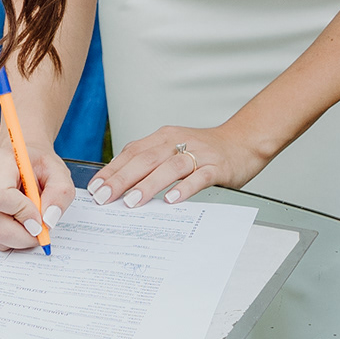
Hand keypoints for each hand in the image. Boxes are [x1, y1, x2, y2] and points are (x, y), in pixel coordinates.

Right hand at [0, 139, 77, 249]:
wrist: (19, 155)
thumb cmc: (37, 164)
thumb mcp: (59, 173)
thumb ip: (60, 195)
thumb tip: (47, 221)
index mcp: (1, 163)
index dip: (22, 214)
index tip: (40, 219)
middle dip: (24, 236)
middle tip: (41, 229)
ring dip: (17, 235)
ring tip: (27, 216)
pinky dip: (6, 234)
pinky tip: (13, 216)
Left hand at [91, 121, 262, 207]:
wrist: (244, 140)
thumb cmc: (205, 150)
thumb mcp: (174, 148)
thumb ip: (151, 161)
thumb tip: (118, 183)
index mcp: (164, 137)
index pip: (132, 151)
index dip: (112, 169)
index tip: (95, 187)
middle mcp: (178, 142)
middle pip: (145, 159)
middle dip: (121, 179)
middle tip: (104, 197)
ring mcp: (198, 154)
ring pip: (169, 168)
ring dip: (148, 185)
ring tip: (131, 201)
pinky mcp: (217, 167)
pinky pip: (199, 177)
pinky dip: (184, 188)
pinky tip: (172, 200)